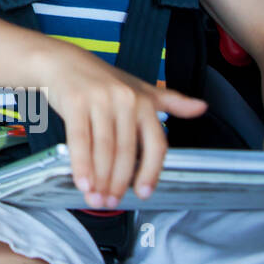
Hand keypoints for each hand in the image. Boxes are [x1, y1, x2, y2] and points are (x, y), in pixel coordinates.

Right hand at [40, 42, 207, 208]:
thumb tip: (202, 107)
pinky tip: (82, 182)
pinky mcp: (75, 102)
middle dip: (118, 182)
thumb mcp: (139, 87)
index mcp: (143, 101)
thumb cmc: (100, 79)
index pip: (155, 143)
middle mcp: (124, 100)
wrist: (61, 60)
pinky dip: (81, 164)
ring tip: (95, 199)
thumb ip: (170, 101)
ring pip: (103, 148)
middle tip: (111, 203)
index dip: (151, 172)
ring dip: (100, 179)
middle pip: (126, 151)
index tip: (143, 194)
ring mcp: (99, 100)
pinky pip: (80, 140)